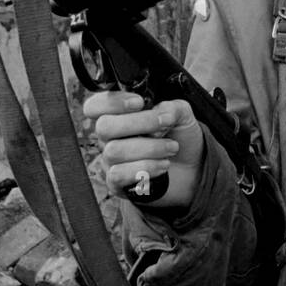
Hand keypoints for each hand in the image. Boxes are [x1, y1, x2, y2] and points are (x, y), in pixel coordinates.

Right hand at [85, 93, 205, 209]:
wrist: (191, 169)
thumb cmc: (179, 138)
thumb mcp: (182, 115)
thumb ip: (172, 108)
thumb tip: (161, 112)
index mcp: (118, 116)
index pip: (94, 106)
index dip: (111, 102)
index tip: (139, 102)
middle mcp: (109, 138)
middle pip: (104, 126)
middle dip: (139, 123)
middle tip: (165, 124)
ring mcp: (110, 161)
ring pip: (114, 151)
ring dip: (150, 148)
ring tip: (172, 148)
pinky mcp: (116, 184)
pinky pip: (118, 174)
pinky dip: (146, 168)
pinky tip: (164, 165)